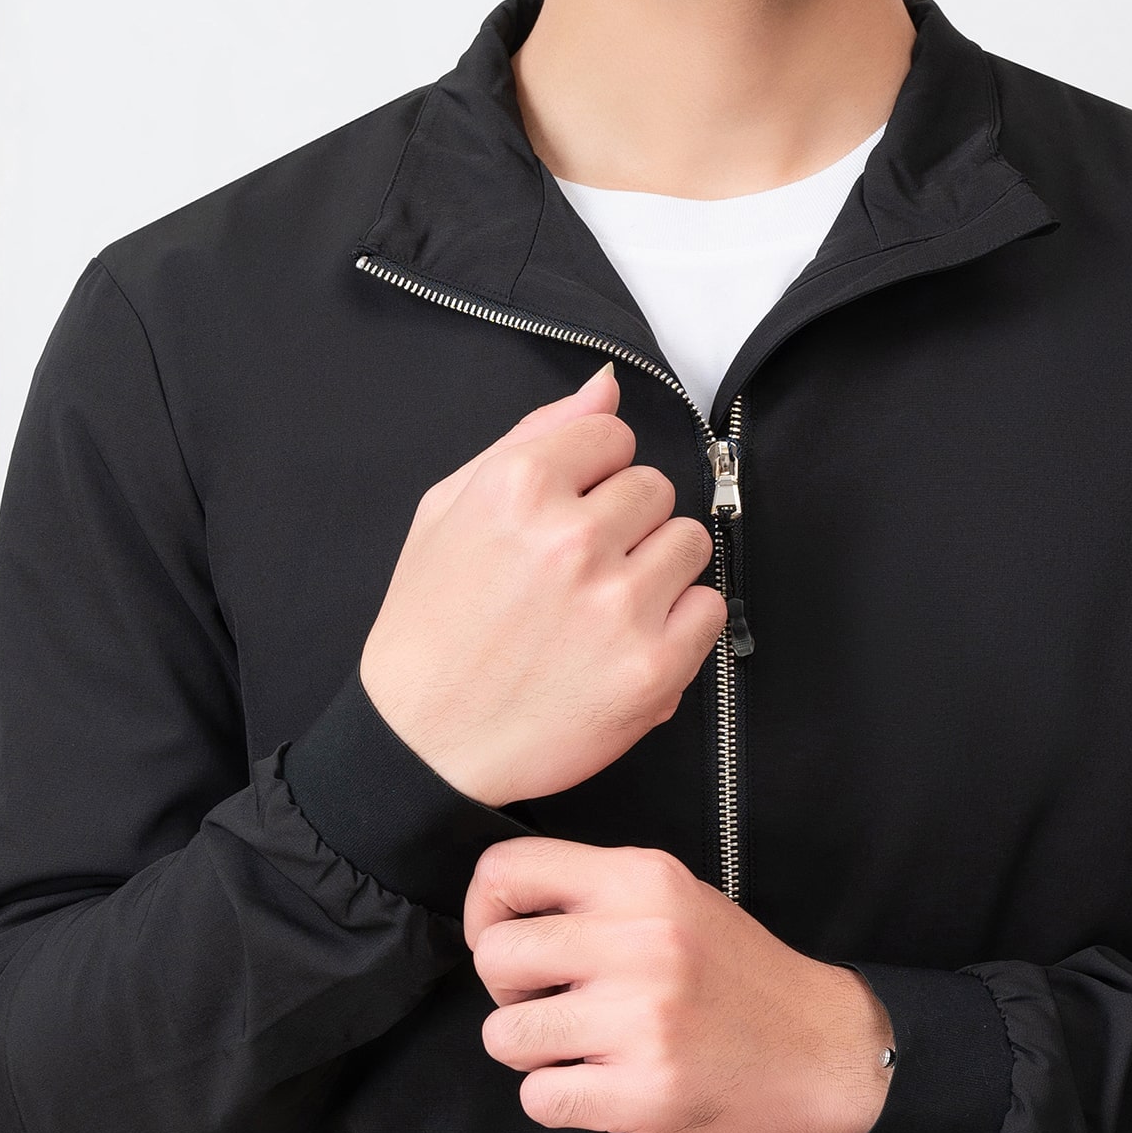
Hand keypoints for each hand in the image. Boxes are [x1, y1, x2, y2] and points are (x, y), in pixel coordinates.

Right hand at [360, 368, 725, 803]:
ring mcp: (618, 605)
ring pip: (689, 541)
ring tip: (604, 605)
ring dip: (657, 567)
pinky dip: (679, 624)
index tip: (568, 511)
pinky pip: (709, 608)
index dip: (591, 474)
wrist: (422, 745)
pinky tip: (627, 640)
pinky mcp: (652, 667)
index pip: (611, 434)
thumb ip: (532, 437)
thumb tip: (604, 387)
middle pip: (654, 487)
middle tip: (577, 571)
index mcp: (518, 488)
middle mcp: (572, 539)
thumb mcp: (448, 512)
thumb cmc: (429, 631)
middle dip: (623, 522)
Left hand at [464, 839, 896, 1132]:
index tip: (511, 943)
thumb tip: (498, 916)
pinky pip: (540, 1098)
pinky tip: (605, 1086)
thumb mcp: (678, 900)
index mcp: (643, 880)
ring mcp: (643, 1018)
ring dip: (534, 1051)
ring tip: (586, 1048)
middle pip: (494, 958)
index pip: (504, 870)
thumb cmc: (739, 976)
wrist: (826, 1049)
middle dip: (510, 991)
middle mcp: (641, 940)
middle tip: (554, 1003)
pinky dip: (561, 1100)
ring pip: (504, 1036)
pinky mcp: (646, 1090)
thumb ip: (598, 896)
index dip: (485, 912)